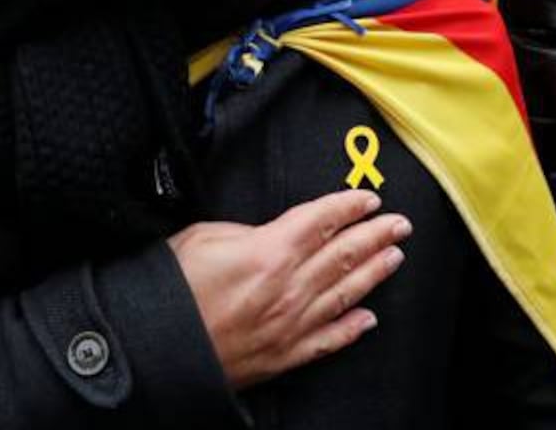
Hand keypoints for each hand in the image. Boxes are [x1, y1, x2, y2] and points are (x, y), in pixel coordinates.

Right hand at [169, 189, 409, 390]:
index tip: (369, 199)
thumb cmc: (171, 289)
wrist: (156, 345)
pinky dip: (352, 329)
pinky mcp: (283, 355)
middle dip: (375, 236)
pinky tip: (368, 319)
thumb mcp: (204, 237)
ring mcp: (290, 324)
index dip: (350, 207)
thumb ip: (246, 231)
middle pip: (343, 255)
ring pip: (345, 294)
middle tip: (399, 224)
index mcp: (270, 251)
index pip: (322, 221)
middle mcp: (289, 288)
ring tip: (394, 257)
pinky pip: (328, 340)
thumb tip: (268, 234)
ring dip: (373, 273)